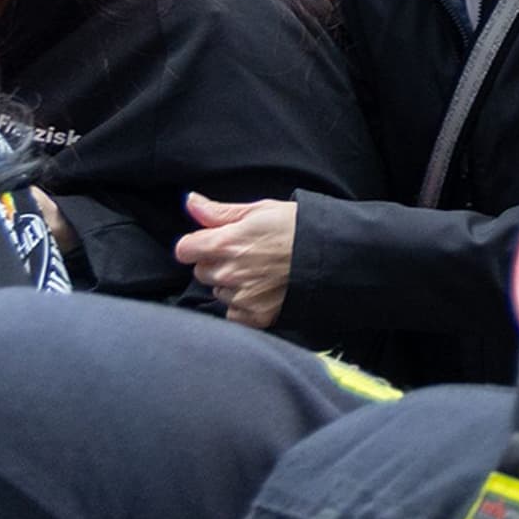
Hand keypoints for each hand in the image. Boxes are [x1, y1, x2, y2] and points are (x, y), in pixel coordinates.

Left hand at [178, 194, 299, 327]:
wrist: (335, 254)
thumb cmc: (300, 227)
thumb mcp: (261, 210)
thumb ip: (220, 211)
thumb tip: (190, 202)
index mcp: (225, 243)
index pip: (184, 250)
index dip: (197, 244)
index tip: (214, 242)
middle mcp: (228, 272)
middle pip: (202, 271)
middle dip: (217, 263)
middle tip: (247, 255)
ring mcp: (241, 296)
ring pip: (219, 292)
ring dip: (232, 284)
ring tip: (261, 272)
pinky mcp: (256, 316)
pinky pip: (235, 313)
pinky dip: (245, 305)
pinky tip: (265, 291)